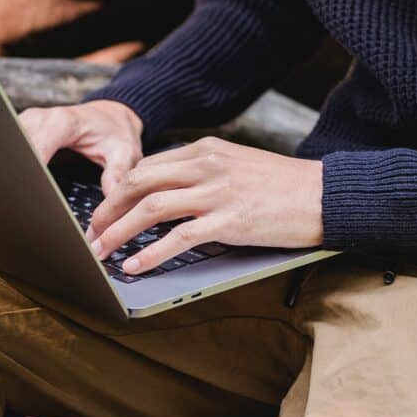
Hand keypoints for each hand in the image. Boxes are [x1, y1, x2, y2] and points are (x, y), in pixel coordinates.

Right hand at [17, 100, 143, 195]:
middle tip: (21, 203)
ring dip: (11, 169)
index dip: (30, 172)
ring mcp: (26, 122)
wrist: (108, 115)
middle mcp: (39, 118)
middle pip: (15, 148)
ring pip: (7, 147)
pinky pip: (10, 147)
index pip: (34, 148)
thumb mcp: (124, 152)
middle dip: (16, 174)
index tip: (31, 193)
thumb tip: (110, 199)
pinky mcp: (21, 130)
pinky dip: (12, 165)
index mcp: (62, 122)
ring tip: (17, 194)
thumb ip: (118, 174)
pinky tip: (17, 183)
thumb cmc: (115, 132)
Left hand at [85, 136, 323, 274]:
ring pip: (151, 207)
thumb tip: (171, 195)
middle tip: (90, 233)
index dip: (119, 191)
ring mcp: (217, 191)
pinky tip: (135, 266)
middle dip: (108, 210)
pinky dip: (150, 253)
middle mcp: (207, 165)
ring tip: (100, 252)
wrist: (326, 195)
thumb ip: (205, 174)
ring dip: (119, 232)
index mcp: (206, 150)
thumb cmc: (285, 186)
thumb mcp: (239, 166)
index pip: (147, 166)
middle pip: (139, 182)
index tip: (104, 212)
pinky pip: (178, 237)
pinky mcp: (230, 220)